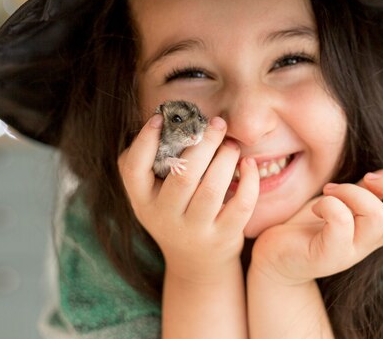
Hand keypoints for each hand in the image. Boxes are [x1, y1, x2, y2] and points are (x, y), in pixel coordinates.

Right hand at [118, 114, 259, 282]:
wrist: (196, 264)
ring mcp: (195, 230)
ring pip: (211, 189)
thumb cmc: (174, 213)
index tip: (159, 119)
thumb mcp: (153, 195)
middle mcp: (165, 217)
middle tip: (217, 123)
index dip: (144, 142)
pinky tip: (249, 164)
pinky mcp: (223, 236)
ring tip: (231, 144)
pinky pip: (240, 206)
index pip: (134, 170)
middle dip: (203, 143)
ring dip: (225, 158)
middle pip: (183, 175)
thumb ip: (152, 163)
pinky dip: (248, 181)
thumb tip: (165, 121)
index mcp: (143, 201)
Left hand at [250, 170, 382, 284]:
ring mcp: (348, 252)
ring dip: (351, 191)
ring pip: (377, 216)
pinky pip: (341, 222)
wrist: (273, 257)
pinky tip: (316, 209)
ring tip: (329, 193)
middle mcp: (366, 244)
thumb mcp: (340, 203)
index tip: (369, 179)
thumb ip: (363, 192)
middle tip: (356, 182)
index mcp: (373, 232)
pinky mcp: (325, 255)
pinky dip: (330, 204)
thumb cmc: (306, 226)